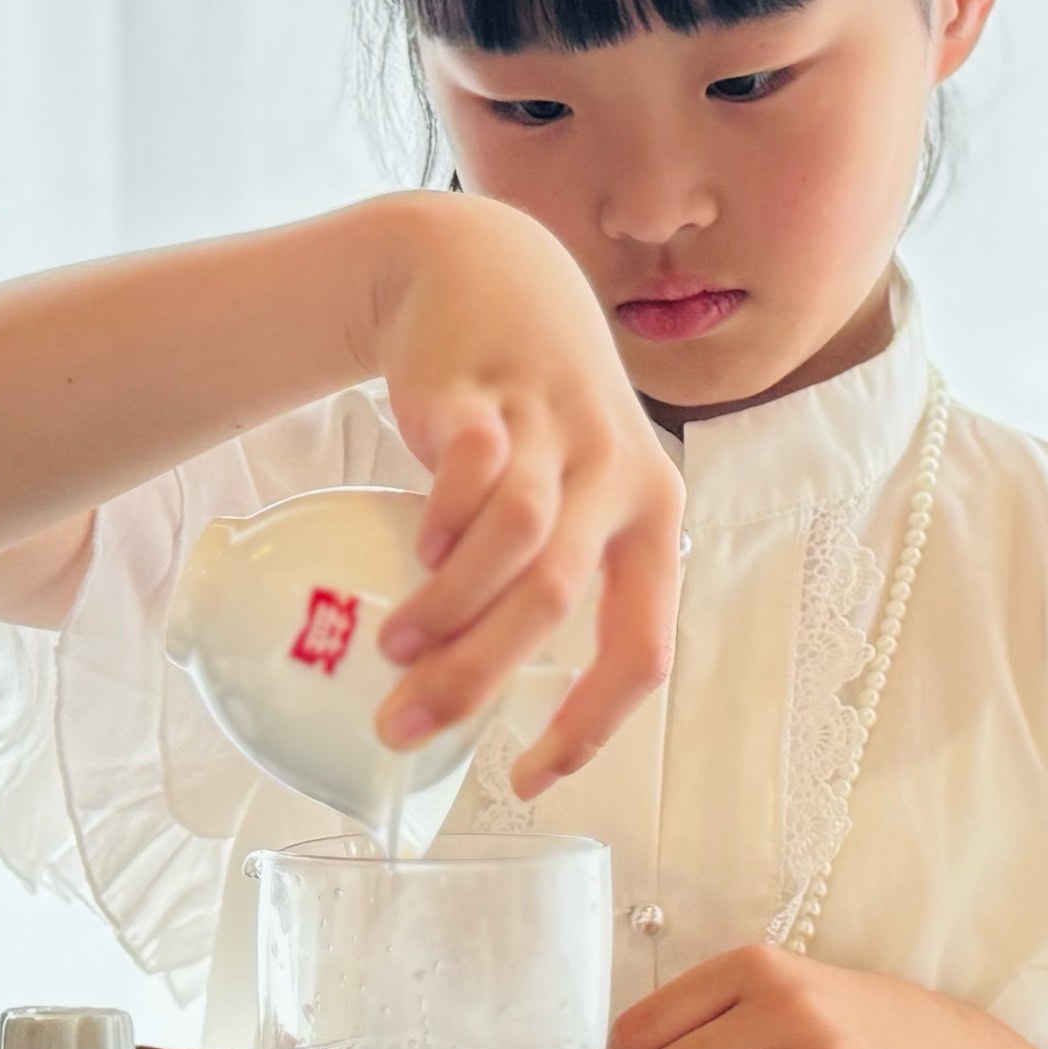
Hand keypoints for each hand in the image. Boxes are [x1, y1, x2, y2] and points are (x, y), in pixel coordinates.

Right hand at [364, 195, 682, 796]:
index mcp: (654, 519)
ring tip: (393, 645)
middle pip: (558, 603)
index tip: (525, 779)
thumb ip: (548, 572)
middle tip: (405, 729)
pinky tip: (415, 547)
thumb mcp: (573, 486)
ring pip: (518, 542)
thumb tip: (480, 692)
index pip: (642, 651)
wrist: (483, 270)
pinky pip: (475, 468)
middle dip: (478, 679)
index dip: (588, 727)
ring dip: (450, 607)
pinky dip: (444, 521)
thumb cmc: (528, 410)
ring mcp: (557, 427)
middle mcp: (620, 476)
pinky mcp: (493, 390)